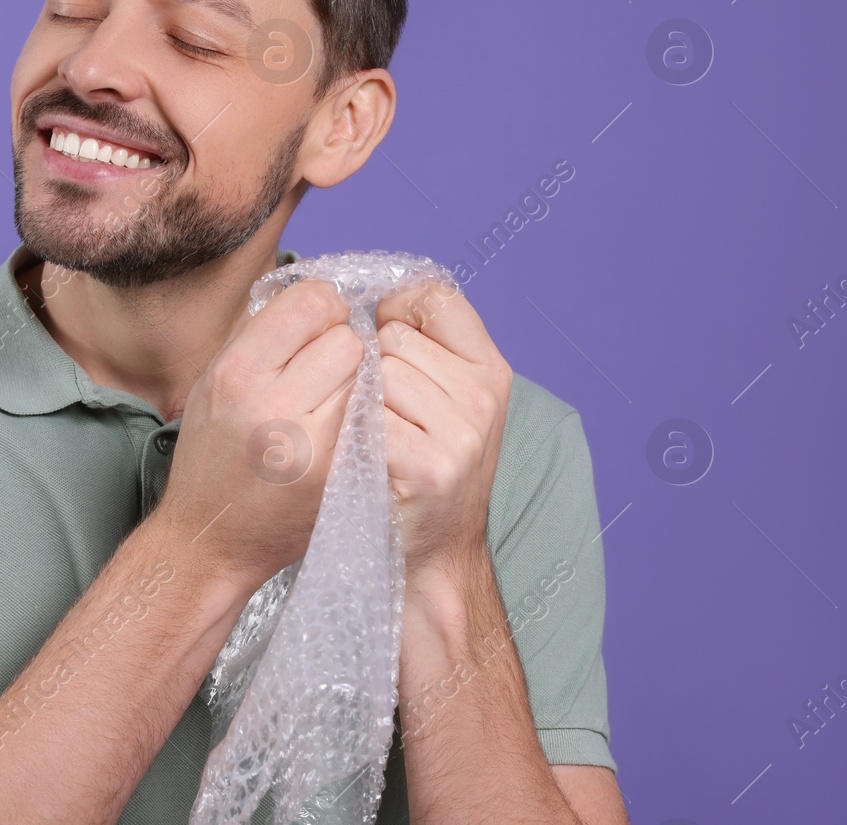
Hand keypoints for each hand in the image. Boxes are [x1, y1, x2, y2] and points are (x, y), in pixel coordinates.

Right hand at [154, 280, 364, 594]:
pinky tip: (344, 430)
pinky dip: (366, 416)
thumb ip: (263, 335)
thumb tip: (322, 298)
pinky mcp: (342, 475)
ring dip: (358, 382)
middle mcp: (273, 405)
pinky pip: (376, 418)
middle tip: (324, 372)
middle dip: (342, 348)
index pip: (312, 301)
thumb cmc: (213, 455)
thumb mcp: (215, 380)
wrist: (213, 540)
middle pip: (348, 338)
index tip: (313, 331)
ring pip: (370, 375)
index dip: (321, 310)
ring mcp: (313, 445)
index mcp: (236, 372)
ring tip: (332, 402)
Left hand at [375, 279, 512, 577]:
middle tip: (385, 413)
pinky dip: (357, 438)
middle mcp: (484, 397)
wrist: (433, 551)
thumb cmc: (423, 463)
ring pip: (377, 375)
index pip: (435, 297)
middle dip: (373, 367)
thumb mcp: (444, 398)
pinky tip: (371, 460)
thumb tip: (375, 298)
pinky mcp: (431, 467)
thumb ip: (425, 346)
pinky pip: (368, 420)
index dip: (396, 308)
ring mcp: (462, 433)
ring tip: (378, 437)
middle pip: (394, 336)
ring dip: (361, 403)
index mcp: (490, 369)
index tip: (382, 336)